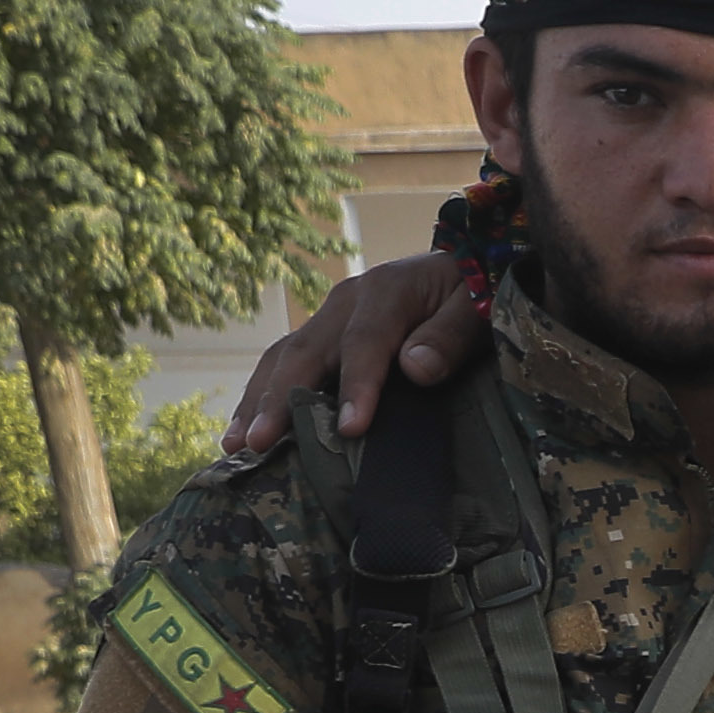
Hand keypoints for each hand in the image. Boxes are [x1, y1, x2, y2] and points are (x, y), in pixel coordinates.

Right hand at [227, 252, 489, 459]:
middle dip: (281, 401)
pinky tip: (245, 429)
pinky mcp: (323, 333)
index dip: (355, 387)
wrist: (461, 266)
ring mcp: (329, 317)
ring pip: (284, 358)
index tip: (348, 430)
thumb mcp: (475, 308)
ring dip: (258, 402)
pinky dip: (262, 395)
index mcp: (387, 292)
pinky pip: (285, 363)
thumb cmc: (472, 293)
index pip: (364, 343)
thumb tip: (415, 367)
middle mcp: (347, 302)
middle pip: (306, 353)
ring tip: (238, 446)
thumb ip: (449, 336)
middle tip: (260, 445)